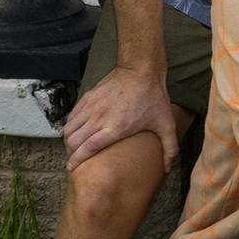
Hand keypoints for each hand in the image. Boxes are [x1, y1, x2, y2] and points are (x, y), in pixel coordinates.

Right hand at [60, 61, 178, 173]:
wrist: (141, 70)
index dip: (76, 160)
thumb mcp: (165, 124)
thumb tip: (169, 168)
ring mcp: (92, 107)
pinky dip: (70, 125)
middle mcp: (99, 118)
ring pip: (68, 128)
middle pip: (73, 141)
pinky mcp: (88, 97)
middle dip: (70, 153)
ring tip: (74, 145)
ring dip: (69, 139)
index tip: (71, 167)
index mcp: (115, 128)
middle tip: (74, 158)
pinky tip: (77, 129)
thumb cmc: (152, 96)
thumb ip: (170, 148)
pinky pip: (72, 115)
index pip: (87, 148)